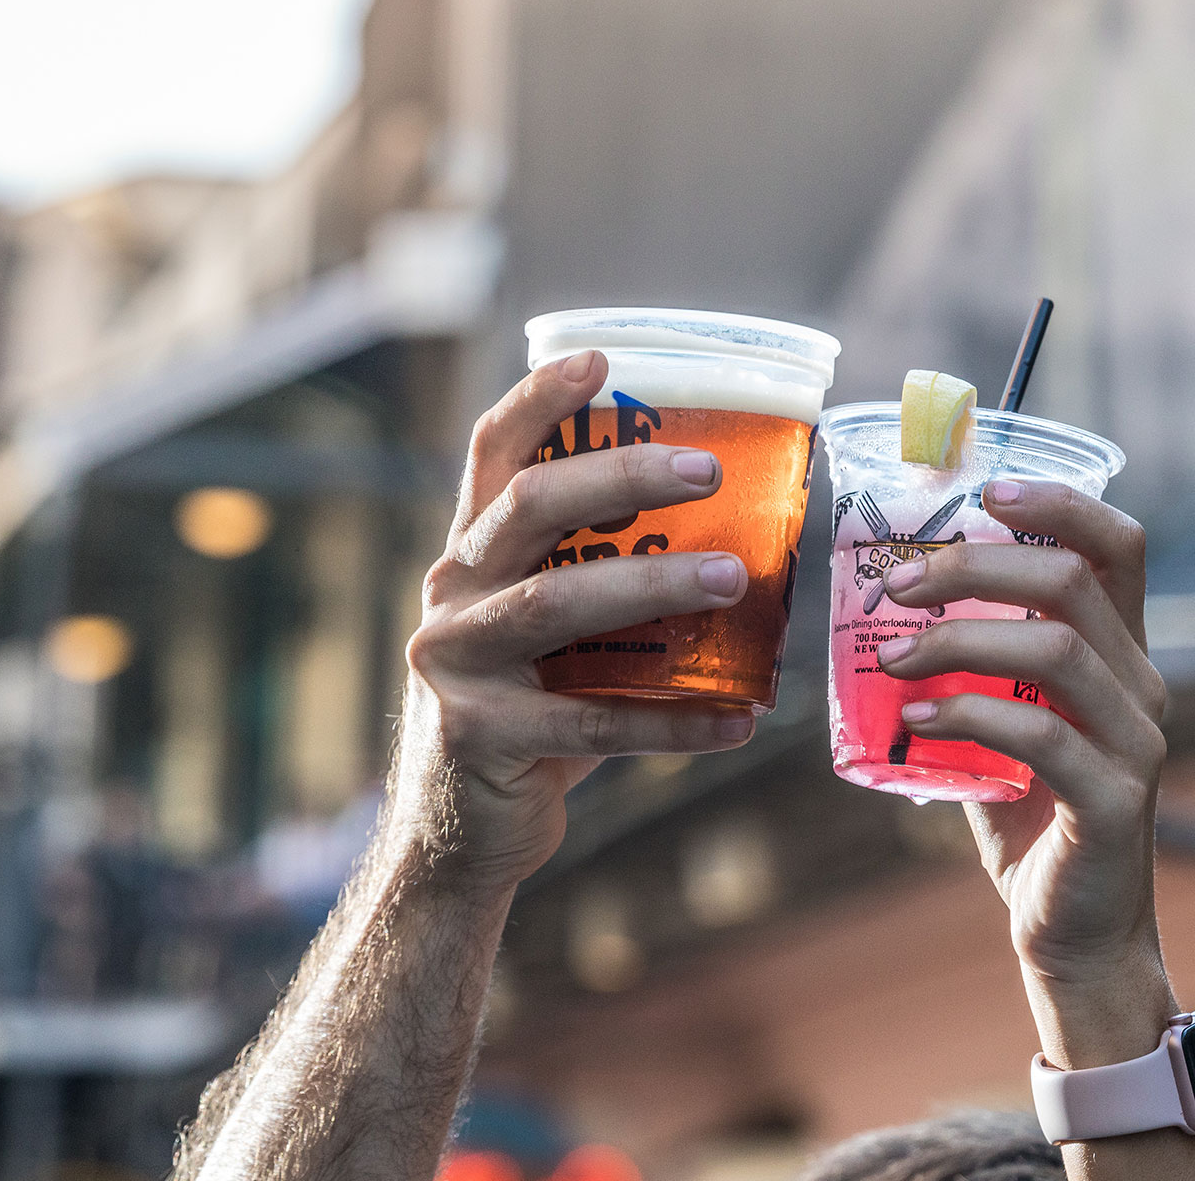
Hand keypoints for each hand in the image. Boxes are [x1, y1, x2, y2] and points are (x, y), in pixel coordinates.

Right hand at [398, 351, 758, 889]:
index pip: (492, 455)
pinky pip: (592, 724)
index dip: (539, 401)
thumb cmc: (530, 715)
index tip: (600, 360)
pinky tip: (738, 721)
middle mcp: (451, 595)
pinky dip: (673, 723)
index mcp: (471, 557)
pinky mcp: (481, 736)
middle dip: (618, 476)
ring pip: (556, 605)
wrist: (458, 834)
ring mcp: (455, 664)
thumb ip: (604, 586)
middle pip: (528, 508)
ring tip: (733, 580)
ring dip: (652, 586)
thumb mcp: (552, 638)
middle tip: (707, 469)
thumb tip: (742, 541)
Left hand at [876, 480, 1171, 1051]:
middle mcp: (1141, 684)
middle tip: (895, 584)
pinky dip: (970, 714)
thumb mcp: (997, 721)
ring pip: (1057, 648)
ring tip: (892, 654)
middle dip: (974, 565)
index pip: (1117, 545)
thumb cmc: (1027, 814)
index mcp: (1119, 652)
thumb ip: (966, 664)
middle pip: (1072, 580)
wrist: (1073, 931)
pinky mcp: (1114, 800)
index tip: (986, 488)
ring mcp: (1136, 741)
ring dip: (960, 638)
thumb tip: (875, 602)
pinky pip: (1044, 736)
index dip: (1059, 501)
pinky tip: (919, 720)